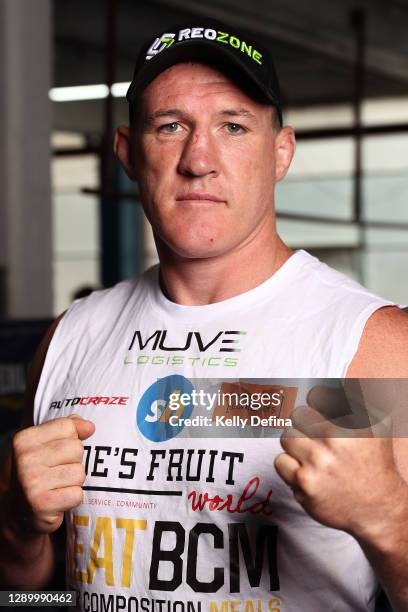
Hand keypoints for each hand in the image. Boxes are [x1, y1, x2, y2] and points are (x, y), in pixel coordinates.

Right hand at [10, 415, 94, 534]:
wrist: (18, 509)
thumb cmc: (38, 471)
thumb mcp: (45, 443)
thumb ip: (67, 428)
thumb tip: (89, 426)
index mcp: (25, 440)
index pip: (68, 426)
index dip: (69, 440)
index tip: (55, 453)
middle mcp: (26, 459)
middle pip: (77, 449)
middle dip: (73, 461)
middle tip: (56, 472)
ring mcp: (32, 482)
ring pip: (80, 473)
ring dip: (73, 482)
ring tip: (57, 486)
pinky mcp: (43, 504)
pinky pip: (78, 494)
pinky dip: (71, 498)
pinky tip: (57, 499)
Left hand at [274, 384, 406, 540]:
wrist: (377, 507)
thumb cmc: (374, 462)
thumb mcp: (378, 425)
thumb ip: (358, 399)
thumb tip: (336, 383)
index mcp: (351, 424)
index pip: (316, 395)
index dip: (316, 404)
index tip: (319, 412)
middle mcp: (334, 442)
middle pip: (297, 415)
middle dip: (305, 425)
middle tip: (316, 437)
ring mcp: (317, 464)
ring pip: (286, 437)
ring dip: (296, 445)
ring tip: (313, 454)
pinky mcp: (304, 484)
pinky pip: (280, 462)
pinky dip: (290, 466)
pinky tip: (307, 470)